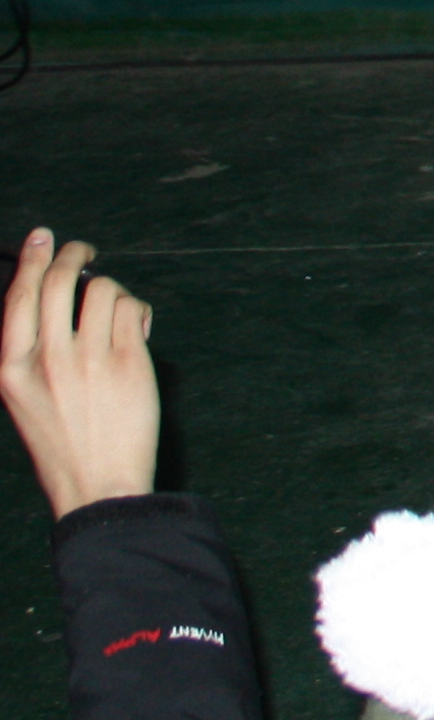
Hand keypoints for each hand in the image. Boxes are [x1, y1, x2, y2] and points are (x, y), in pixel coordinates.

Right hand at [0, 232, 157, 518]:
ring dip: (112, 292)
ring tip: (115, 314)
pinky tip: (135, 329)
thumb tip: (51, 297)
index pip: (18, 297)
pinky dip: (135, 311)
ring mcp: (88, 358)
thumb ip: (32, 351)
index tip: (44, 236)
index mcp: (11, 368)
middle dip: (74, 255)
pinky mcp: (128, 361)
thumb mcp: (24, 397)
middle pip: (59, 281)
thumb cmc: (62, 441)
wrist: (96, 483)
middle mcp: (46, 359)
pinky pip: (131, 309)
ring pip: (102, 290)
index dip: (32, 259)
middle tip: (86, 250)